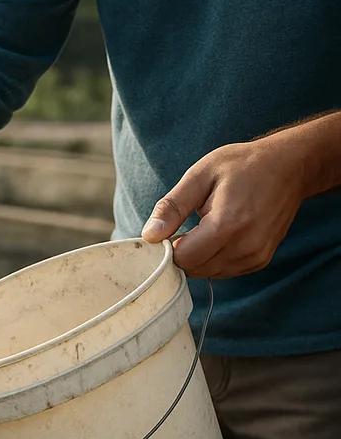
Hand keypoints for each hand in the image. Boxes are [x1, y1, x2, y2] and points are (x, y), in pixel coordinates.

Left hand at [141, 136, 305, 278]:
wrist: (291, 166)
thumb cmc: (242, 165)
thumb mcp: (200, 175)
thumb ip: (172, 207)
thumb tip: (149, 236)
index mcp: (227, 225)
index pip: (183, 259)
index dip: (170, 247)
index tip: (172, 228)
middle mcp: (245, 247)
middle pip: (194, 269)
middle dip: (184, 252)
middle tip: (189, 225)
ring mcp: (256, 256)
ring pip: (208, 272)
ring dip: (199, 256)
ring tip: (208, 226)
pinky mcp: (260, 261)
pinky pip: (224, 270)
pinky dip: (215, 258)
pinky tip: (222, 234)